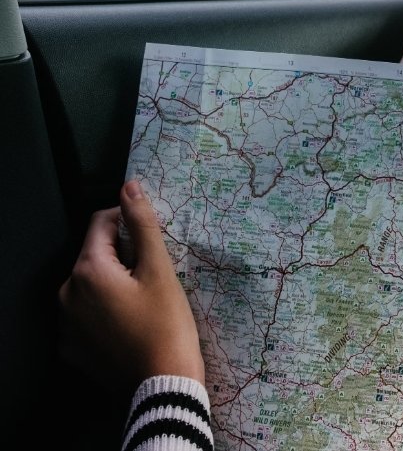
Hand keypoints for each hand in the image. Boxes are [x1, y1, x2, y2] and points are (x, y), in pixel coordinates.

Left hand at [58, 180, 203, 387]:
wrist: (163, 385)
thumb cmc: (166, 325)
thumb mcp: (160, 270)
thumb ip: (143, 224)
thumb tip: (130, 186)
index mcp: (87, 270)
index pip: (102, 223)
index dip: (129, 220)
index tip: (154, 236)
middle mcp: (67, 293)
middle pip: (96, 255)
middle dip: (124, 255)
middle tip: (156, 274)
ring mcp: (66, 323)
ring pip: (92, 285)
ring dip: (115, 282)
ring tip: (146, 300)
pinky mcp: (72, 347)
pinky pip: (87, 314)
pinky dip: (107, 310)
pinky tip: (132, 322)